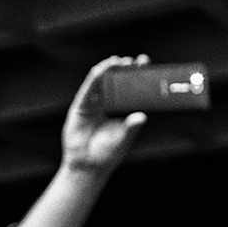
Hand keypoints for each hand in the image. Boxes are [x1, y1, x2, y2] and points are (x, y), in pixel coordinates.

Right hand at [62, 56, 148, 175]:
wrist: (87, 165)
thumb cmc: (108, 153)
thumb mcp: (123, 139)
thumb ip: (132, 127)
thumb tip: (143, 116)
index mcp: (122, 109)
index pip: (131, 88)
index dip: (138, 75)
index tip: (145, 64)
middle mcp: (109, 103)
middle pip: (117, 80)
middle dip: (125, 68)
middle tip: (135, 62)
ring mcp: (95, 102)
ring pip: (102, 80)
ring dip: (110, 68)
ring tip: (119, 61)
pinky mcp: (82, 105)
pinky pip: (89, 88)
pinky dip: (95, 77)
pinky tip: (101, 69)